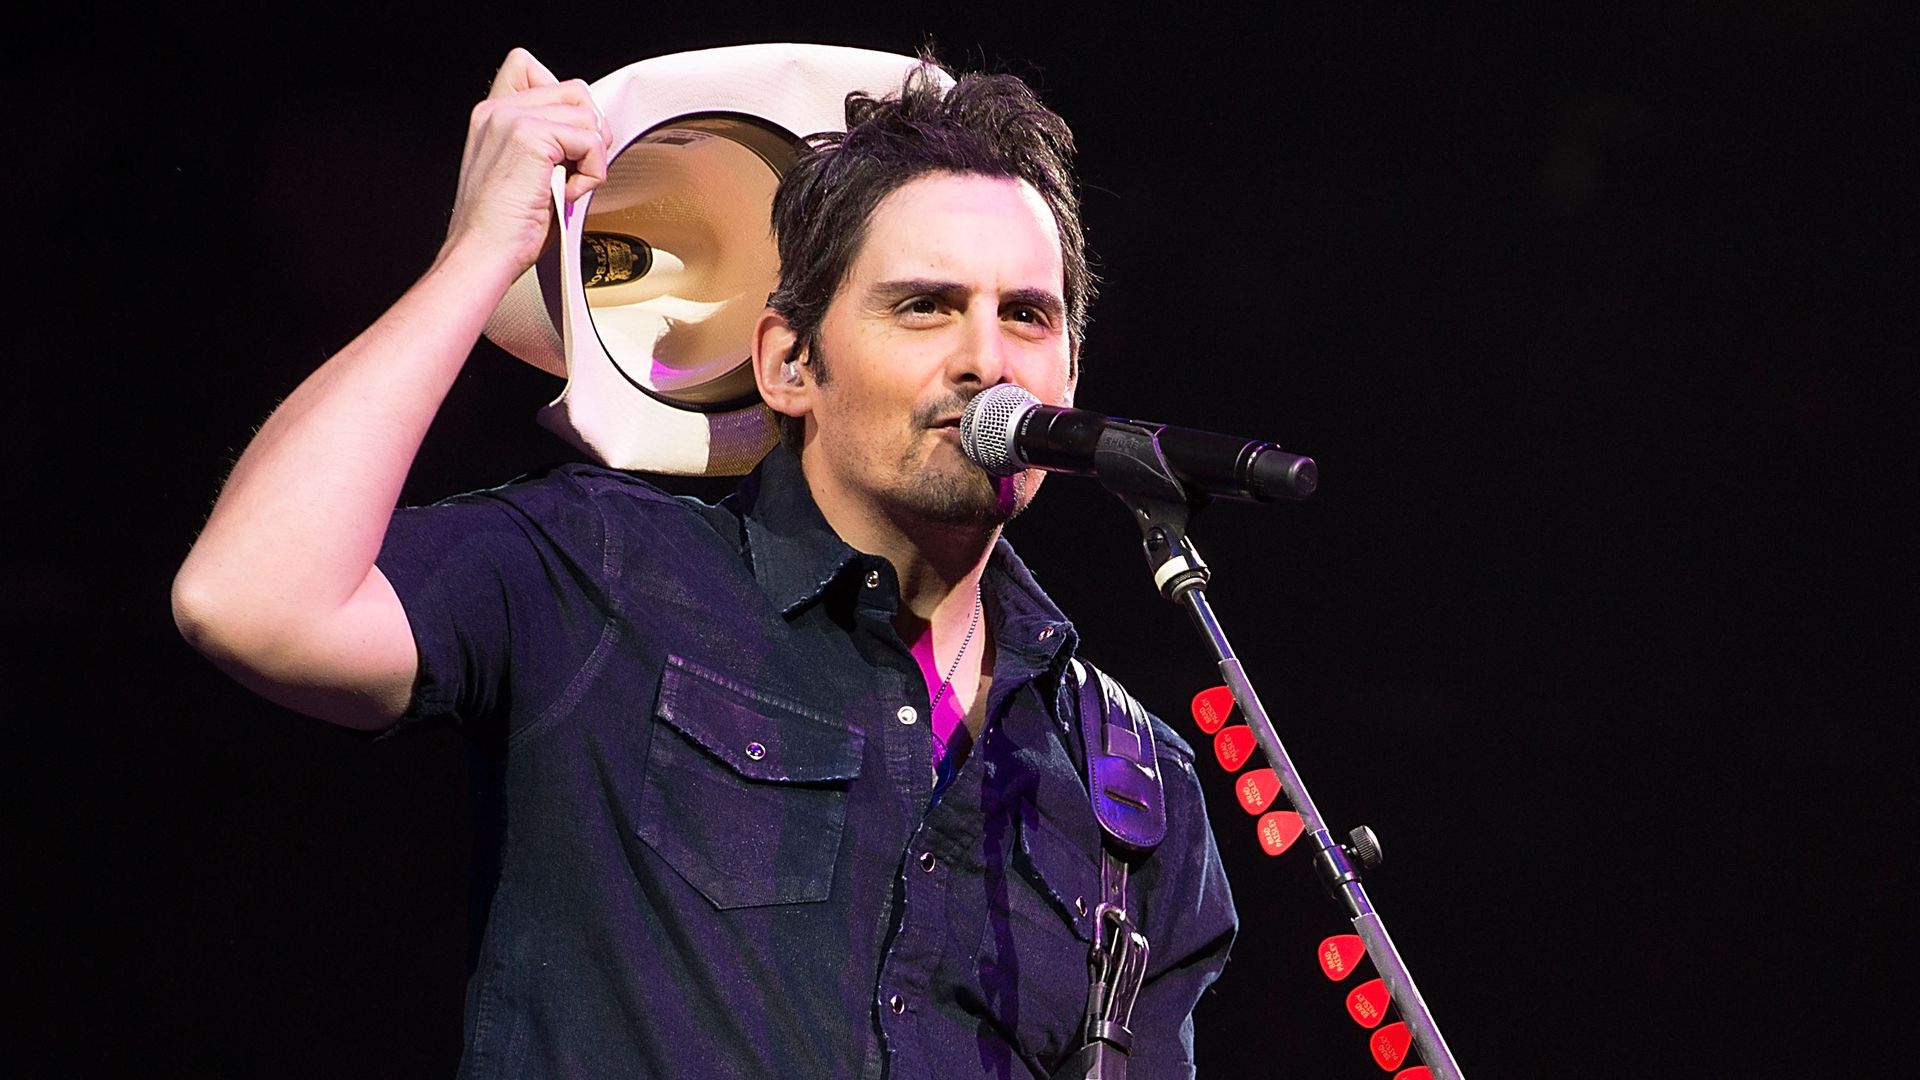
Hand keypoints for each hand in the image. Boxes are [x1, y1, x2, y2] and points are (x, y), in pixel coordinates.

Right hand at [441, 47, 611, 273]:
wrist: (482, 255)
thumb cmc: (502, 229)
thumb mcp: (521, 173)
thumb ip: (542, 140)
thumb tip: (585, 130)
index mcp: (491, 115)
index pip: (531, 68)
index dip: (563, 104)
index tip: (564, 146)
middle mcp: (498, 110)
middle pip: (575, 91)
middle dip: (589, 133)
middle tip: (573, 171)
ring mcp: (513, 120)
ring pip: (588, 115)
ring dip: (591, 158)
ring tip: (565, 186)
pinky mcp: (531, 137)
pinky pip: (591, 142)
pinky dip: (591, 174)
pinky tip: (566, 194)